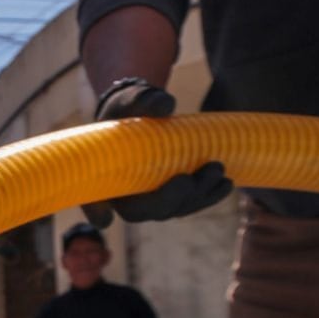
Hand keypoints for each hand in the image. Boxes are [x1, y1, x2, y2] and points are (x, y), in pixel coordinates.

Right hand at [83, 80, 232, 227]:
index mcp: (101, 175)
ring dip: (198, 197)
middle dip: (173, 198)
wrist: (141, 114)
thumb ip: (144, 100)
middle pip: (144, 211)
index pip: (92, 199)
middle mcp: (121, 196)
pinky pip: (187, 204)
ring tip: (220, 173)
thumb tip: (167, 105)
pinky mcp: (169, 197)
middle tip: (194, 176)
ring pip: (172, 210)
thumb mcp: (132, 100)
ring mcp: (147, 200)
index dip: (96, 211)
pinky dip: (207, 197)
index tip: (105, 218)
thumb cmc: (128, 109)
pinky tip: (226, 185)